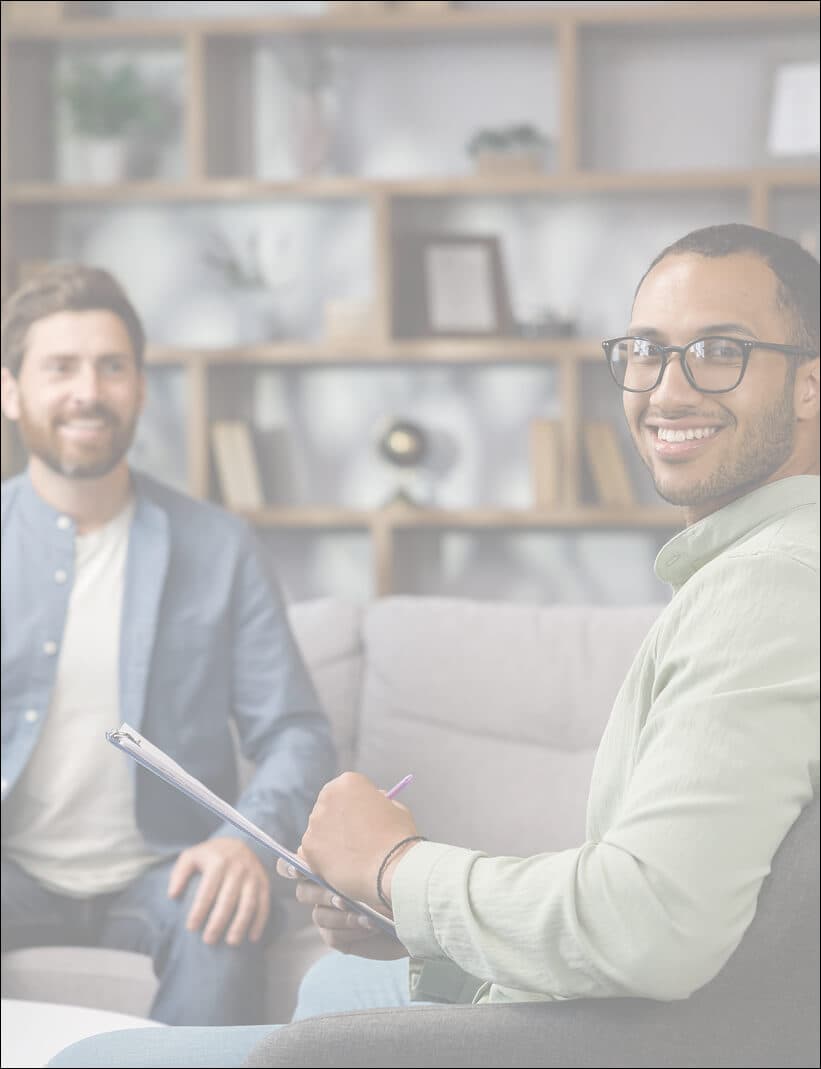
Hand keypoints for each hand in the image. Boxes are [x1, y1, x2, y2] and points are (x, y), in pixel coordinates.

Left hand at [168, 837, 270, 946]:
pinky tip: (253, 937)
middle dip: (218, 921)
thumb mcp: (191, 856)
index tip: (191, 928)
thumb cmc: (210, 855)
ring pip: (248, 903)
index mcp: (218, 861)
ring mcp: (253, 875)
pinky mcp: (264, 882)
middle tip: (208, 940)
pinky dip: (260, 921)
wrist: (238, 841)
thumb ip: (179, 874)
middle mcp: (238, 867)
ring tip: (231, 942)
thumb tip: (172, 895)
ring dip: (241, 924)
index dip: (199, 910)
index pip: (207, 889)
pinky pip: (264, 903)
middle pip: (228, 899)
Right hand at [277, 861, 406, 959]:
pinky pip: (331, 935)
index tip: (298, 869)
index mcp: (329, 864)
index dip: (289, 867)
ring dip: (343, 915)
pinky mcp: (338, 937)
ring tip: (367, 914)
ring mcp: (330, 914)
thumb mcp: (375, 858)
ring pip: (318, 915)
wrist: (417, 908)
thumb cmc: (397, 878)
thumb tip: (319, 850)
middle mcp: (325, 889)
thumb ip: (348, 852)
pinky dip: (351, 930)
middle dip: (323, 893)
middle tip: (344, 897)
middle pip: (304, 891)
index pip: (296, 863)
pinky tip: (370, 925)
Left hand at [298, 771, 420, 909]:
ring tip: (350, 856)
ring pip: (318, 830)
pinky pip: (310, 851)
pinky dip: (321, 859)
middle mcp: (326, 798)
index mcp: (347, 782)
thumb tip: (367, 804)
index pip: (343, 790)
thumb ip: (377, 801)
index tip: (360, 818)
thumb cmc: (398, 837)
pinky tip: (338, 866)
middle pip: (327, 807)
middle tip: (353, 839)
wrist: (391, 868)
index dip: (352, 805)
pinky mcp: (308, 847)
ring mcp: (315, 823)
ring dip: (329, 839)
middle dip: (337, 821)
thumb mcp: (394, 807)